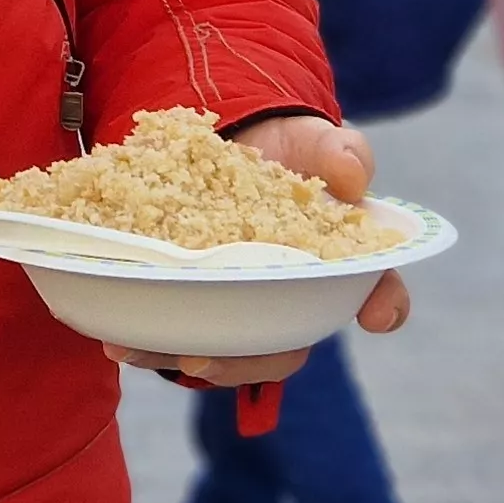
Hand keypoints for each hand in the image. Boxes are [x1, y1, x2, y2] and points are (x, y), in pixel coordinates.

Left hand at [110, 116, 414, 386]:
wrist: (228, 140)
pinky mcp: (199, 301)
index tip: (378, 315)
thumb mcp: (311, 138)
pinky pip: (181, 333)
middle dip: (247, 363)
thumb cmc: (285, 149)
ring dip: (187, 359)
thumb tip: (352, 177)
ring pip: (228, 352)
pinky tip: (118, 338)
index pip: (377, 290)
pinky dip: (149, 341)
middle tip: (205, 360)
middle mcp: (294, 296)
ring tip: (141, 351)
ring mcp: (245, 305)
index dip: (385, 305)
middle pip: (287, 348)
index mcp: (337, 261)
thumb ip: (338, 150)